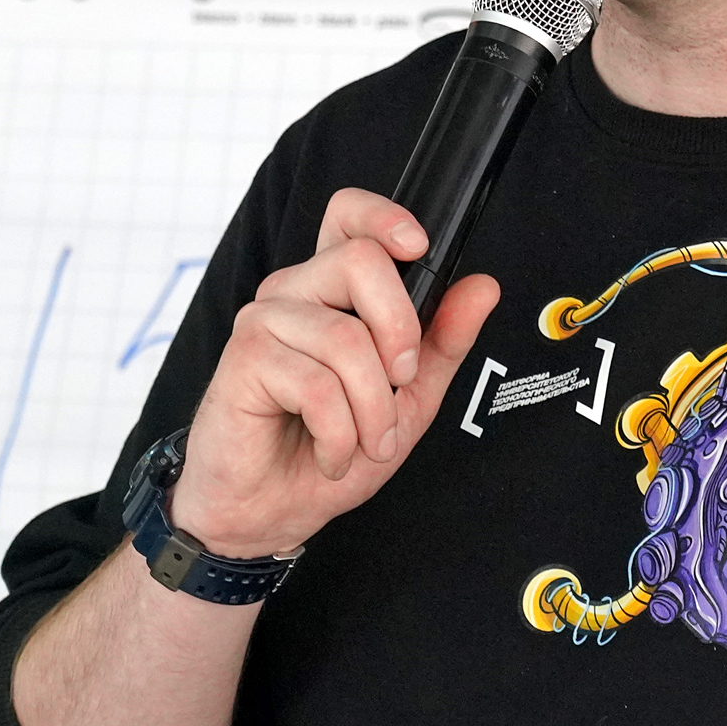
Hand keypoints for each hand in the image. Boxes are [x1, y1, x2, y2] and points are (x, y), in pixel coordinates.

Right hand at [169, 188, 500, 558]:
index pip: (348, 215)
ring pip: (346, 339)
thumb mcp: (409, 397)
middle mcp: (295, 291)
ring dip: (373, 410)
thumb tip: (482, 287)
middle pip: (359, 261)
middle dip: (400, 331)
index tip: (418, 247)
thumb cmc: (329, 447)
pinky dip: (340, 436)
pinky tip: (331, 453)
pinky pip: (318, 386)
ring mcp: (264, 320)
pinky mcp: (243, 359)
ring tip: (366, 442)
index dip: (384, 216)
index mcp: (333, 290)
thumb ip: (443, 340)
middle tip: (401, 383)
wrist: (272, 510)